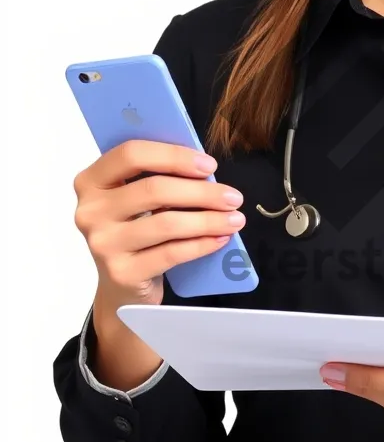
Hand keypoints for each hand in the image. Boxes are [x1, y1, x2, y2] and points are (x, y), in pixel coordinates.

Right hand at [73, 140, 246, 310]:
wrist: (121, 287)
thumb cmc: (135, 232)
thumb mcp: (136, 200)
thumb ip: (157, 176)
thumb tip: (203, 167)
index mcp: (91, 181)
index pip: (131, 154)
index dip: (173, 156)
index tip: (209, 165)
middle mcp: (90, 211)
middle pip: (154, 189)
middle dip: (202, 192)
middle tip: (234, 197)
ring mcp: (103, 244)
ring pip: (166, 223)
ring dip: (209, 219)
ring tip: (235, 219)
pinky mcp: (122, 272)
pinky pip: (171, 253)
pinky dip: (201, 244)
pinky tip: (220, 238)